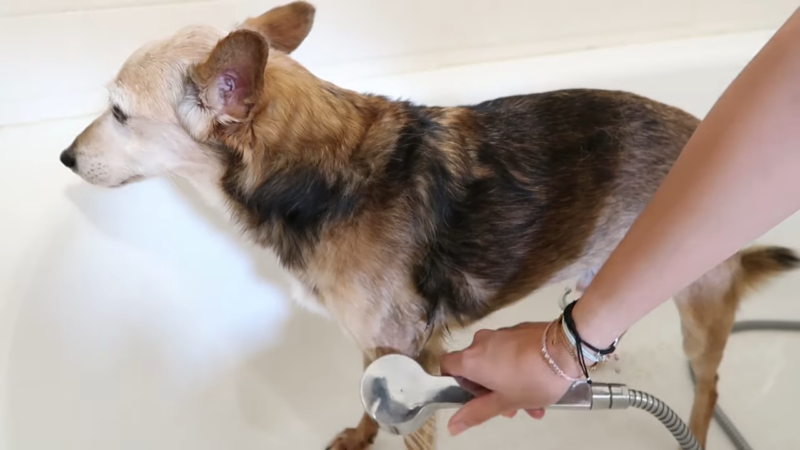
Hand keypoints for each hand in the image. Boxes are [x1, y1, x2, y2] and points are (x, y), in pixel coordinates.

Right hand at [440, 321, 579, 435]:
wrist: (566, 349)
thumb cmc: (532, 377)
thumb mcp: (504, 401)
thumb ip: (476, 413)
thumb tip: (452, 425)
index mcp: (471, 360)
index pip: (446, 366)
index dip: (456, 383)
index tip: (473, 396)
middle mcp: (482, 342)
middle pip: (475, 367)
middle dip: (491, 390)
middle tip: (509, 407)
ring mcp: (501, 334)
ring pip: (496, 362)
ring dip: (509, 383)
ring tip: (532, 403)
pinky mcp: (518, 331)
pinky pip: (511, 352)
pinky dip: (519, 367)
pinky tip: (538, 384)